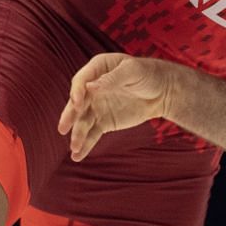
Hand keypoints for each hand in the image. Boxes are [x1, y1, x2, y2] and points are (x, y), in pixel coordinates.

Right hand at [57, 53, 173, 160]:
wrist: (162, 91)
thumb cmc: (148, 74)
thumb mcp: (133, 71)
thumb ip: (112, 79)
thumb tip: (90, 88)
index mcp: (97, 69)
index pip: (81, 81)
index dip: (77, 92)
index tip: (77, 103)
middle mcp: (91, 89)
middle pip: (76, 103)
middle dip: (70, 116)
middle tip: (63, 128)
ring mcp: (96, 106)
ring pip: (83, 122)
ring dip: (77, 135)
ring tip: (74, 148)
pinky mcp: (104, 122)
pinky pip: (92, 134)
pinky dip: (85, 144)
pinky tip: (77, 156)